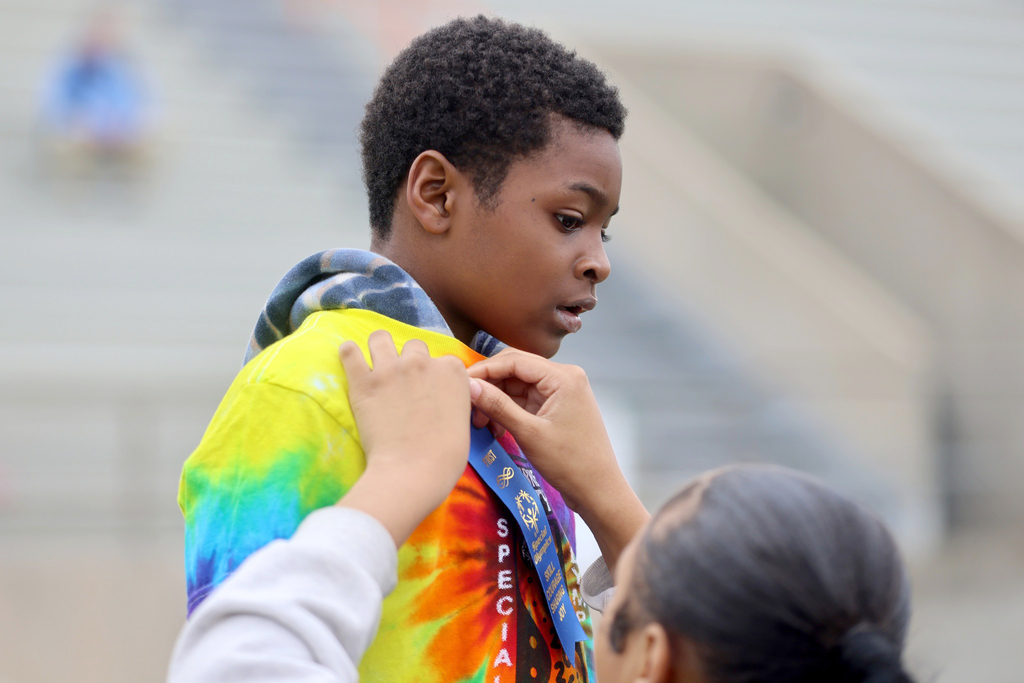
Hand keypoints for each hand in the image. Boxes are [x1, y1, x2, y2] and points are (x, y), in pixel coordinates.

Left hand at [337, 330, 471, 545]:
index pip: (444, 361)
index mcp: (452, 371)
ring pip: (380, 338)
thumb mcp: (463, 421)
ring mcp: (391, 369)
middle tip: (403, 384)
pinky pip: (349, 352)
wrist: (413, 471)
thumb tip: (441, 400)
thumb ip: (453, 400)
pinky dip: (349, 354)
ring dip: (379, 348)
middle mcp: (422, 362)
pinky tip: (351, 361)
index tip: (430, 391)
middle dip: (409, 361)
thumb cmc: (445, 457)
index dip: (436, 375)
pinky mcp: (363, 382)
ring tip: (376, 365)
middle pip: (414, 347)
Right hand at [467, 349, 648, 570]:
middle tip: (468, 406)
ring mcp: (561, 393)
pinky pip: (525, 401)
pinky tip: (496, 428)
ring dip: (497, 401)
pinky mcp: (556, 408)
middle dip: (490, 386)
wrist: (599, 491)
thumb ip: (498, 406)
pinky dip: (508, 411)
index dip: (485, 370)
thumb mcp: (529, 434)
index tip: (461, 384)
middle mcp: (564, 378)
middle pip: (515, 370)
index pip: (515, 360)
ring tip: (480, 422)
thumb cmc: (571, 463)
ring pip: (518, 386)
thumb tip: (470, 386)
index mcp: (564, 377)